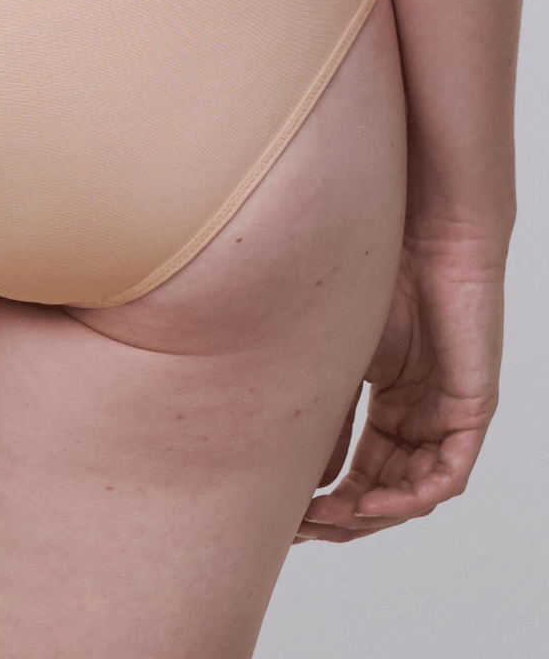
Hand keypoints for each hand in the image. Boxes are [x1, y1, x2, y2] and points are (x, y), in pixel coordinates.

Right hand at [294, 222, 504, 542]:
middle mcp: (422, 415)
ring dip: (372, 514)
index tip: (287, 513)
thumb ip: (323, 410)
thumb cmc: (375, 272)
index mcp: (391, 402)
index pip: (361, 471)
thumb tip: (298, 469)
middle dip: (343, 517)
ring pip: (416, 490)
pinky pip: (449, 473)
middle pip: (387, 490)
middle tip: (301, 528)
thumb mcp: (335, 355)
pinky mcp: (471, 408)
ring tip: (328, 520)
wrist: (420, 230)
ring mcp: (447, 414)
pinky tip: (370, 501)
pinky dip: (410, 495)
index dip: (326, 499)